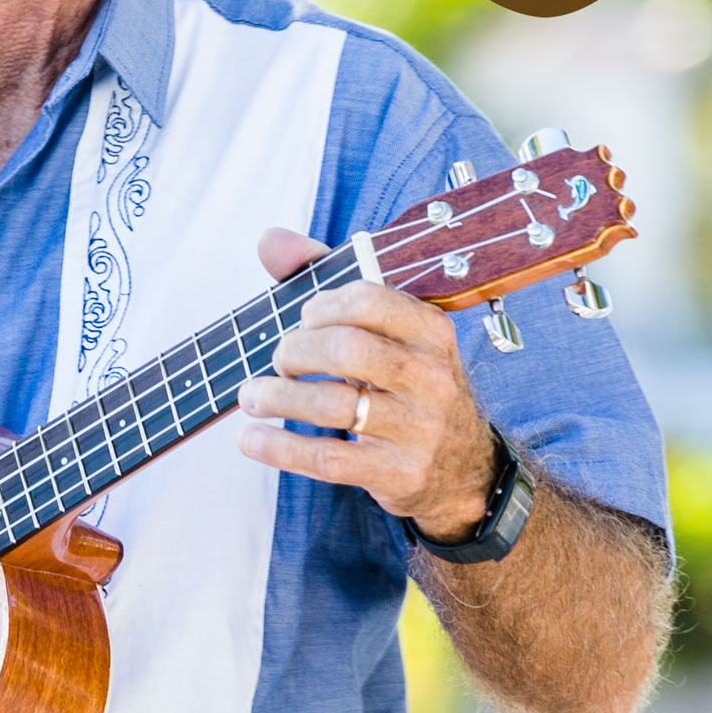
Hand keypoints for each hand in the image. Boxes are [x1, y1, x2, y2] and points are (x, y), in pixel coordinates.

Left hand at [236, 228, 497, 543]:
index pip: (369, 299)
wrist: (461, 467)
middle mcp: (432, 377)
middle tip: (280, 362)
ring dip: (277, 398)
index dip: (321, 306)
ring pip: (335, 406)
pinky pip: (328, 458)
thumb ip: (327, 280)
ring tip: (252, 397)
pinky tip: (251, 439)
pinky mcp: (399, 472)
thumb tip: (268, 240)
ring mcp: (419, 428)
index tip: (303, 322)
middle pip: (348, 350)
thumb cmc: (405, 384)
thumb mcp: (387, 333)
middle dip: (295, 352)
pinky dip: (280, 448)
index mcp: (431, 331)